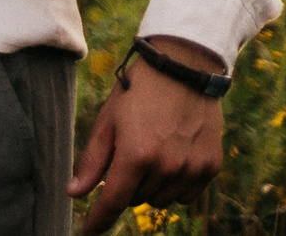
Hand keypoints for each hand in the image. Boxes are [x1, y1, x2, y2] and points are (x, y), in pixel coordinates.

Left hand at [69, 38, 225, 231]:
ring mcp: (192, 168)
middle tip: (127, 153)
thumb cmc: (138, 91)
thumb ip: (92, 161)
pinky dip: (174, 185)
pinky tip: (171, 158)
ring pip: (161, 200)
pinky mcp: (211, 167)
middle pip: (136, 199)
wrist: (183, 67)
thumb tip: (74, 194)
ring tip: (150, 151)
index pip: (113, 201)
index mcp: (136, 154)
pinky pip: (186, 196)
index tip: (87, 232)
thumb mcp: (108, 120)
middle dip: (125, 185)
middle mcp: (167, 166)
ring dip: (149, 187)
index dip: (99, 220)